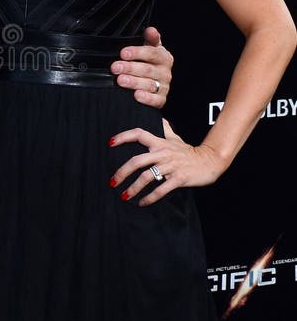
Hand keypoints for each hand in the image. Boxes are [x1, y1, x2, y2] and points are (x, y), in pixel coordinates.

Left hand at [109, 119, 225, 204]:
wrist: (210, 161)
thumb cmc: (190, 151)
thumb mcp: (176, 138)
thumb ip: (165, 129)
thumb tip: (160, 118)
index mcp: (160, 143)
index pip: (138, 134)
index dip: (123, 137)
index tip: (110, 143)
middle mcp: (162, 153)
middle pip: (137, 161)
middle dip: (122, 172)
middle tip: (112, 182)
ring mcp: (170, 166)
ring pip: (147, 177)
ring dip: (133, 188)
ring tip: (124, 196)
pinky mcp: (178, 178)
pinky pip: (161, 189)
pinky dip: (150, 197)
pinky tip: (141, 203)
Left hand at [110, 26, 172, 108]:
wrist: (157, 82)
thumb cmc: (150, 62)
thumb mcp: (150, 48)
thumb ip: (150, 39)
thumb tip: (150, 29)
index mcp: (163, 57)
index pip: (151, 53)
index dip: (137, 52)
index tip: (123, 53)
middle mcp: (165, 72)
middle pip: (147, 69)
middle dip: (130, 68)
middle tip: (115, 67)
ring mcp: (164, 87)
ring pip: (149, 84)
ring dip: (134, 82)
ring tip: (121, 80)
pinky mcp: (161, 100)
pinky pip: (155, 100)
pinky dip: (146, 98)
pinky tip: (136, 95)